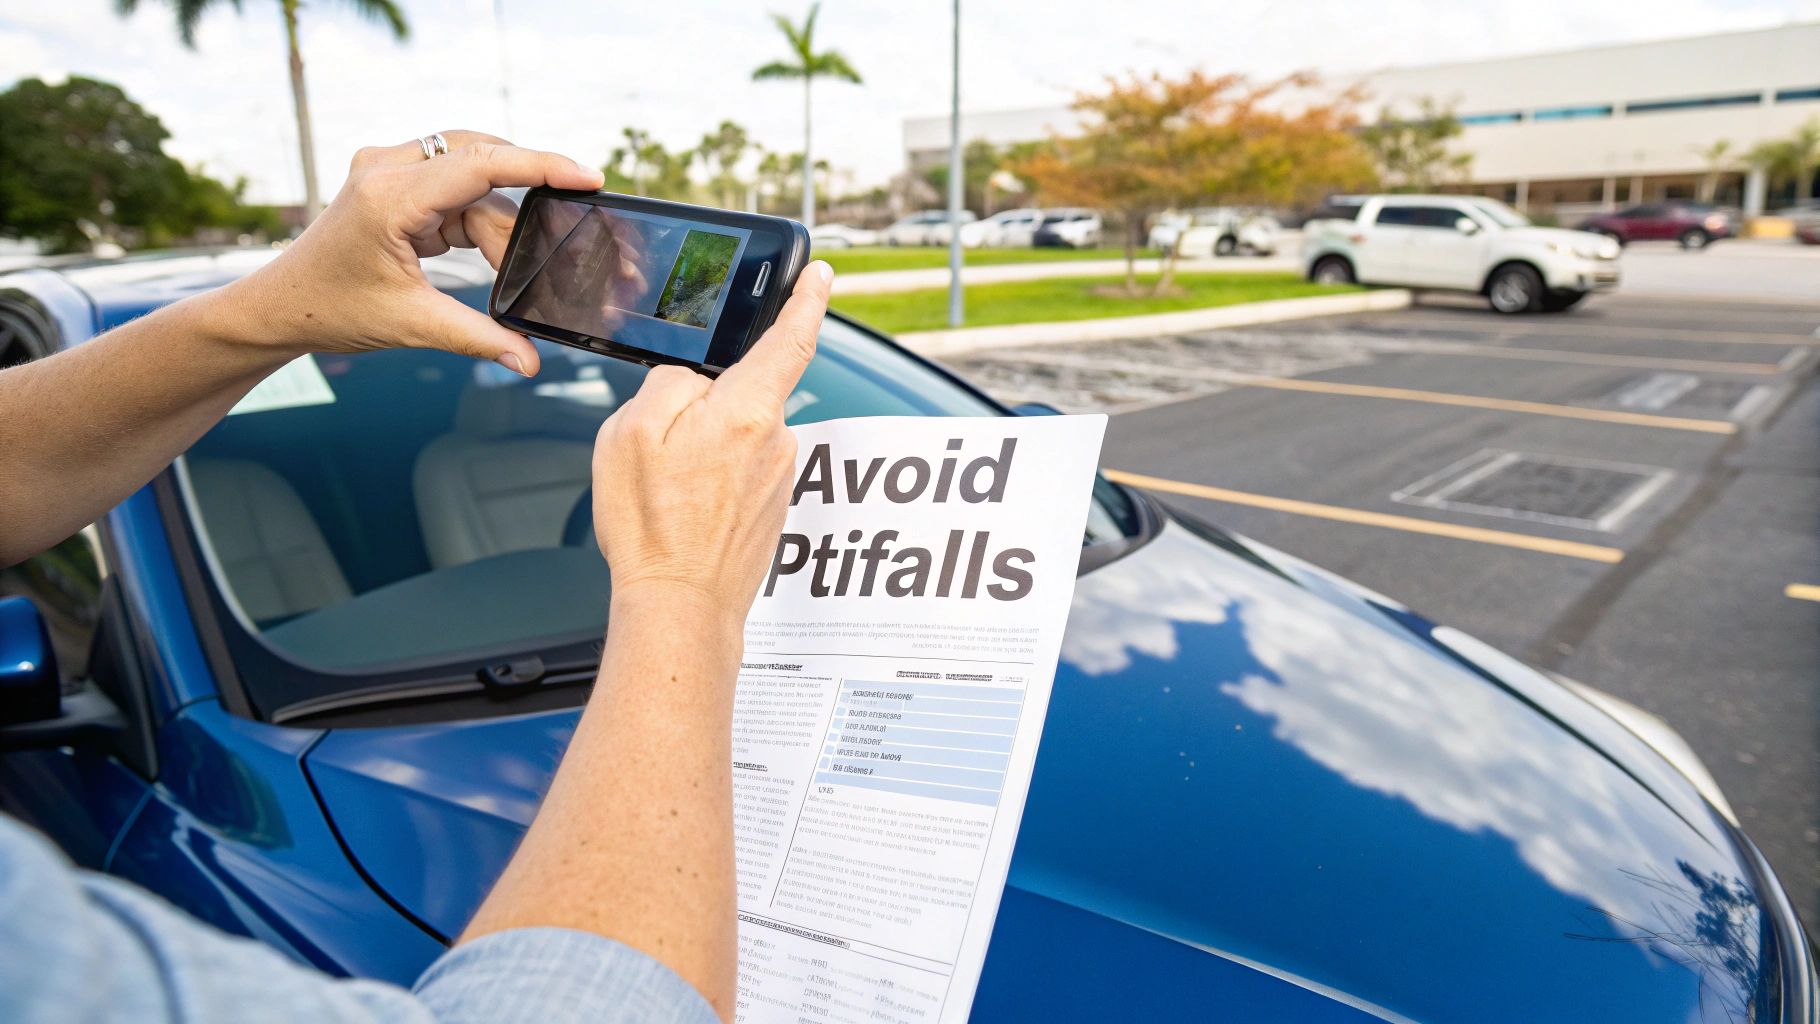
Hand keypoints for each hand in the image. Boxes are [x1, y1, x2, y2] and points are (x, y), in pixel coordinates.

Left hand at [223, 130, 603, 375]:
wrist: (281, 306)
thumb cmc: (332, 310)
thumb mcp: (412, 325)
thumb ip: (477, 338)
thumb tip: (530, 361)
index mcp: (390, 196)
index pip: (481, 164)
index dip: (541, 166)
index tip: (587, 176)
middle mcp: (389, 168)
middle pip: (485, 170)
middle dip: (517, 219)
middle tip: (534, 267)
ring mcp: (391, 169)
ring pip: (476, 181)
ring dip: (496, 227)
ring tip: (503, 273)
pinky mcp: (397, 181)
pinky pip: (459, 188)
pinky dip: (479, 222)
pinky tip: (487, 256)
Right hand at [591, 262, 833, 628]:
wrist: (680, 606)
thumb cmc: (652, 526)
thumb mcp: (631, 433)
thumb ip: (670, 385)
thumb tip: (694, 380)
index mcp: (747, 411)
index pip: (791, 338)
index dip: (807, 299)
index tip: (820, 273)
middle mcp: (776, 441)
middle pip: (743, 392)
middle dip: (703, 406)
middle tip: (662, 451)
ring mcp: (778, 477)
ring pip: (737, 434)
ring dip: (703, 449)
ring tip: (668, 492)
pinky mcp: (772, 507)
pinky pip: (739, 472)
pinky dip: (710, 481)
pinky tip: (684, 510)